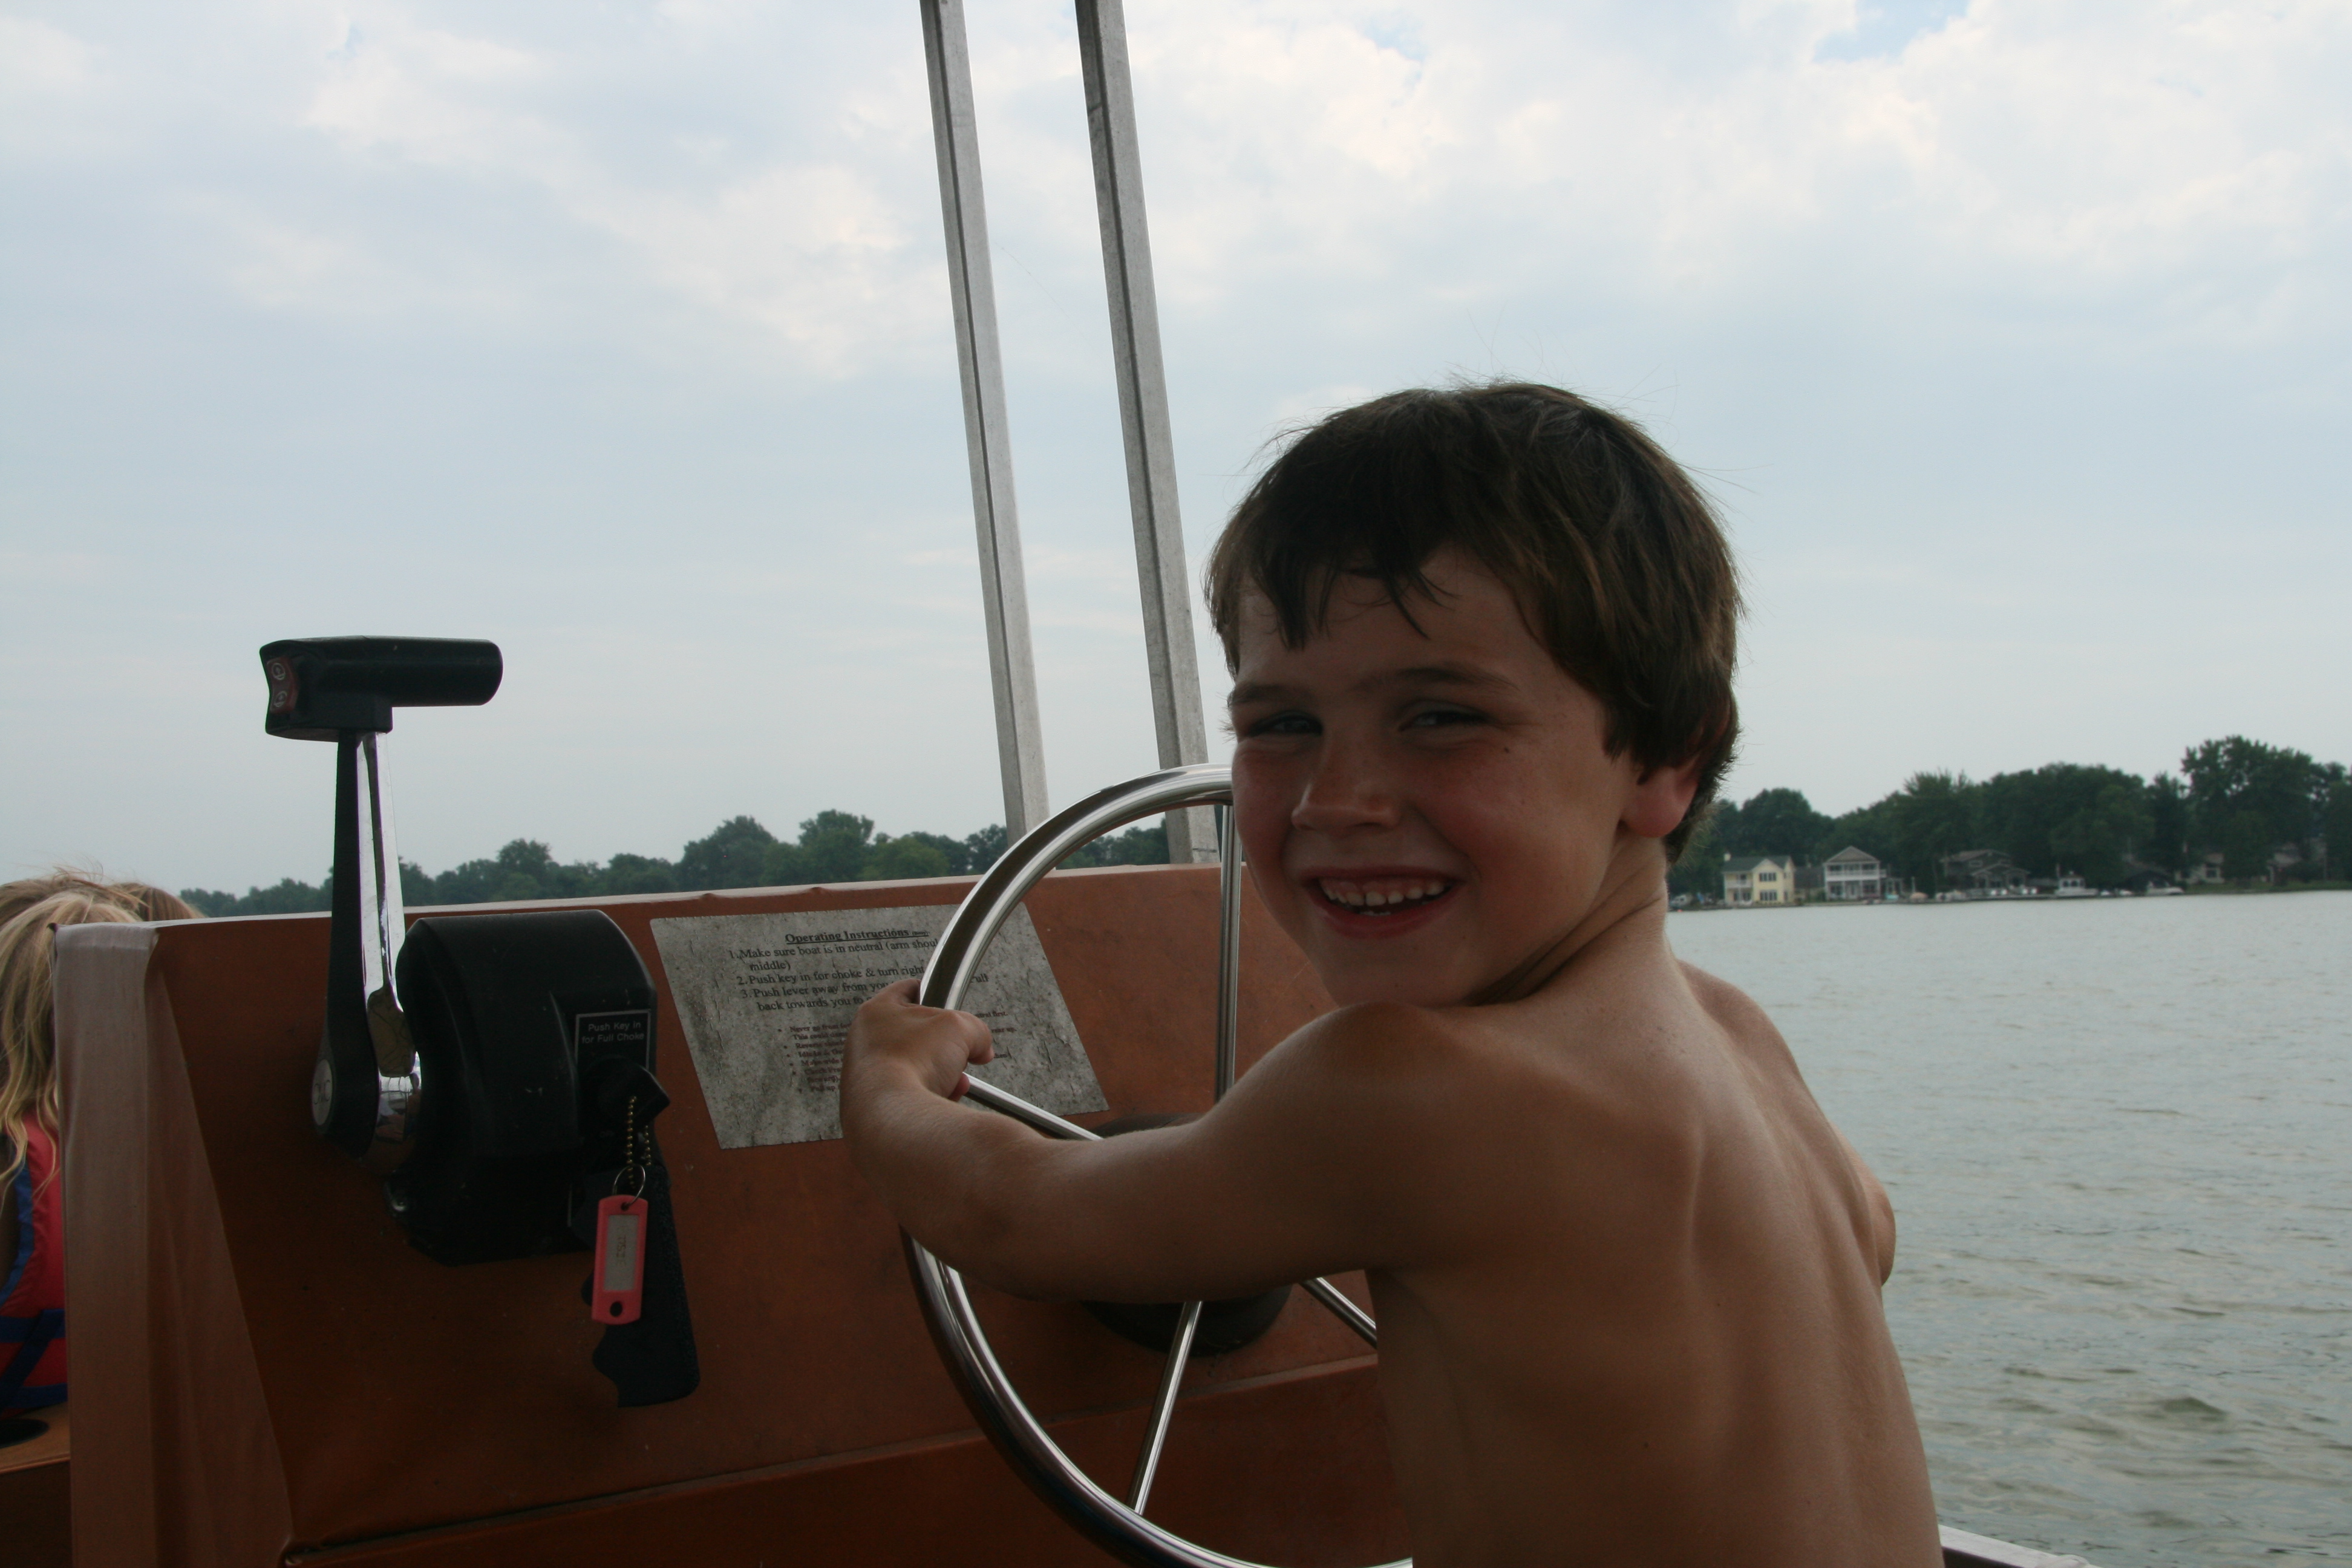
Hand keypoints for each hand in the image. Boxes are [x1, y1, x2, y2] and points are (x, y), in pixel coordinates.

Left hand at [845, 977, 995, 1103]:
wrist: (894, 1115)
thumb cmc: (912, 1062)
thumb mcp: (960, 1028)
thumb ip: (975, 1029)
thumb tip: (981, 1046)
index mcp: (876, 1012)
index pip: (907, 990)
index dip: (933, 992)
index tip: (945, 1001)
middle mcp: (865, 1043)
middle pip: (915, 1035)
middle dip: (944, 1046)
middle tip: (960, 1050)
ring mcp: (866, 1076)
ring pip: (915, 1068)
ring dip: (941, 1074)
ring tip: (955, 1080)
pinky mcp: (874, 1105)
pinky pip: (909, 1095)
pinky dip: (930, 1096)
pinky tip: (944, 1098)